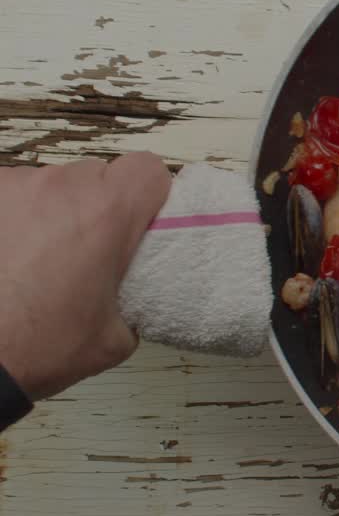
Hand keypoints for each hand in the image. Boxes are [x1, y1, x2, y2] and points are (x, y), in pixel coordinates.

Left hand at [0, 153, 170, 399]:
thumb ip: (136, 298)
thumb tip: (132, 292)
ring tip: (32, 259)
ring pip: (49, 186)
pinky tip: (5, 255)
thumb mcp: (115, 337)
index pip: (147, 169)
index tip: (136, 223)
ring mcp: (13, 187)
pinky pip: (9, 197)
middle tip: (83, 252)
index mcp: (108, 212)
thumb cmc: (38, 346)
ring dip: (49, 212)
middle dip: (95, 207)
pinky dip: (11, 218)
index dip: (146, 195)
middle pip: (96, 176)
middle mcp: (62, 187)